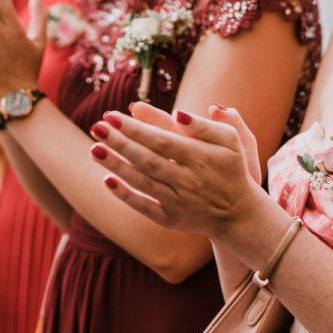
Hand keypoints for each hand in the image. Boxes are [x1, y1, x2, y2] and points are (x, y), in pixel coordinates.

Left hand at [92, 103, 266, 240]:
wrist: (239, 214)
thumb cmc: (231, 169)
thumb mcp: (230, 140)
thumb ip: (205, 126)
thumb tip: (178, 113)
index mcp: (199, 157)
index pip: (160, 139)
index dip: (135, 128)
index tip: (112, 115)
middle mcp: (187, 179)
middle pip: (146, 159)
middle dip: (119, 143)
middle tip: (96, 126)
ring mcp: (177, 201)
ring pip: (141, 182)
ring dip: (116, 166)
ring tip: (94, 149)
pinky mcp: (171, 219)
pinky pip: (144, 207)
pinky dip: (125, 195)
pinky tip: (106, 181)